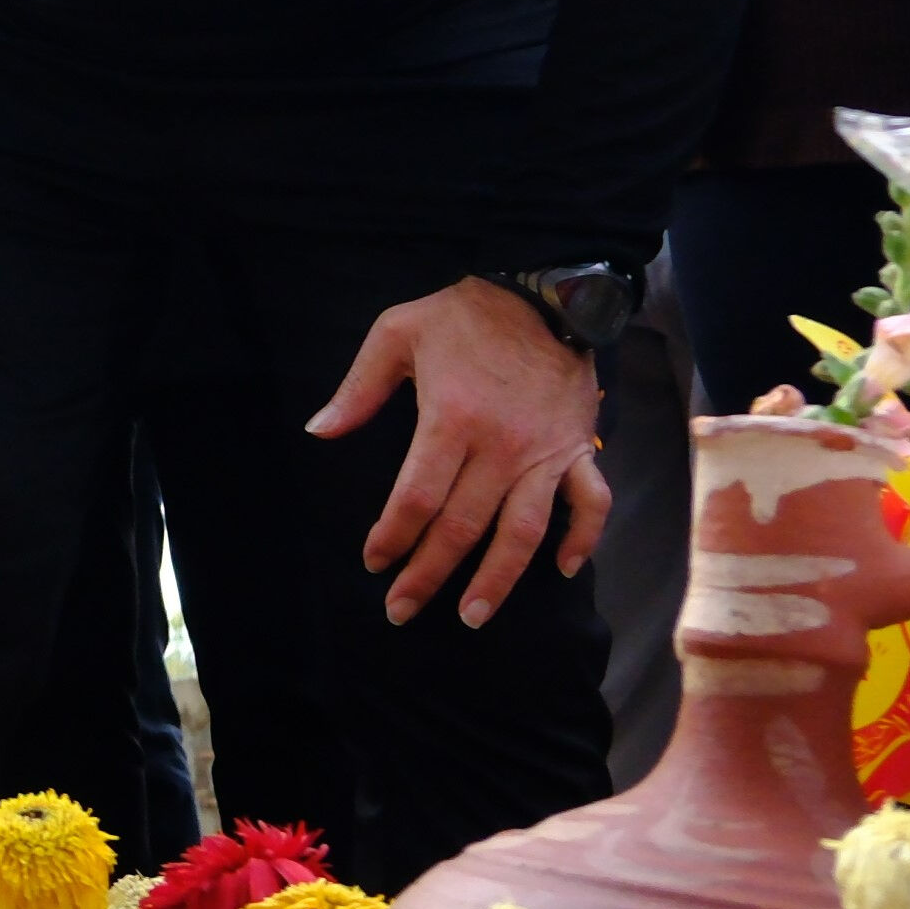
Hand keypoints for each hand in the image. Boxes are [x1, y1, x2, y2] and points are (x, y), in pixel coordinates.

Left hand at [309, 275, 603, 628]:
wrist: (546, 292)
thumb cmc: (466, 314)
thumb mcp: (398, 332)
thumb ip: (358, 386)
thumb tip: (319, 430)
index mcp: (451, 419)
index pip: (416, 498)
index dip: (393, 537)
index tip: (374, 563)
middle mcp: (501, 447)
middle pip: (461, 527)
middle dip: (428, 575)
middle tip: (402, 610)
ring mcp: (545, 454)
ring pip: (523, 532)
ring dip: (497, 579)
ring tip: (472, 616)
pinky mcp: (578, 449)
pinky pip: (590, 504)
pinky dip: (583, 539)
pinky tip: (565, 571)